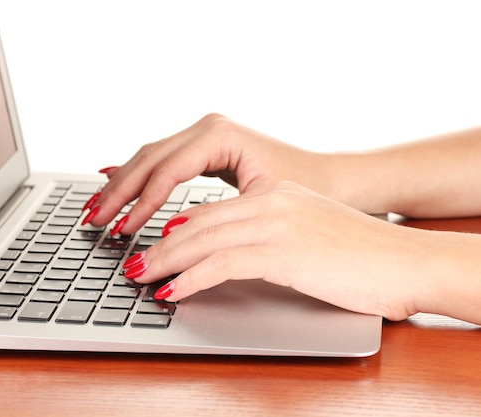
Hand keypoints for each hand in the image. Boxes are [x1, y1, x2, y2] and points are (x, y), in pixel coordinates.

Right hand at [86, 113, 329, 234]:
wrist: (333, 179)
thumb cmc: (305, 190)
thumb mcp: (258, 206)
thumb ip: (211, 218)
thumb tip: (169, 238)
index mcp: (219, 135)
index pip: (166, 171)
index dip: (140, 203)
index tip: (123, 230)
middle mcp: (208, 127)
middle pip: (148, 158)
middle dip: (119, 192)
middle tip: (94, 219)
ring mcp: (205, 134)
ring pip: (150, 157)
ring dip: (122, 184)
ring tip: (97, 208)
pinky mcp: (205, 147)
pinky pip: (162, 159)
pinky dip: (138, 175)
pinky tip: (114, 179)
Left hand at [124, 181, 423, 320]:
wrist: (403, 260)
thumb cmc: (357, 253)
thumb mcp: (303, 232)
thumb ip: (262, 236)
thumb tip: (223, 253)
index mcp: (272, 194)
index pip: (209, 209)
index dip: (172, 228)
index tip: (149, 241)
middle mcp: (269, 201)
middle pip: (196, 222)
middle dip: (156, 243)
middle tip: (130, 262)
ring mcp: (276, 222)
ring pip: (202, 239)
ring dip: (164, 261)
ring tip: (139, 277)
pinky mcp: (283, 250)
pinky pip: (222, 263)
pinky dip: (192, 278)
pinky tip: (173, 291)